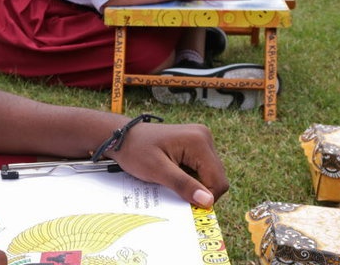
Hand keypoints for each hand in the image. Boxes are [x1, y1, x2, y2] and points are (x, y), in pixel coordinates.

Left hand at [106, 123, 228, 207]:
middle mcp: (204, 137)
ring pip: (210, 174)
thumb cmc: (135, 151)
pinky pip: (202, 168)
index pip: (217, 180)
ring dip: (194, 183)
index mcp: (198, 141)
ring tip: (171, 178)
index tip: (184, 201)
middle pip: (216, 177)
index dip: (205, 197)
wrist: (122, 138)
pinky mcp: (196, 144)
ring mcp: (201, 139)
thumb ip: (183, 185)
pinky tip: (173, 172)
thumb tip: (208, 201)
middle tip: (173, 187)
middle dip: (199, 189)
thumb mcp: (157, 171)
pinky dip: (190, 176)